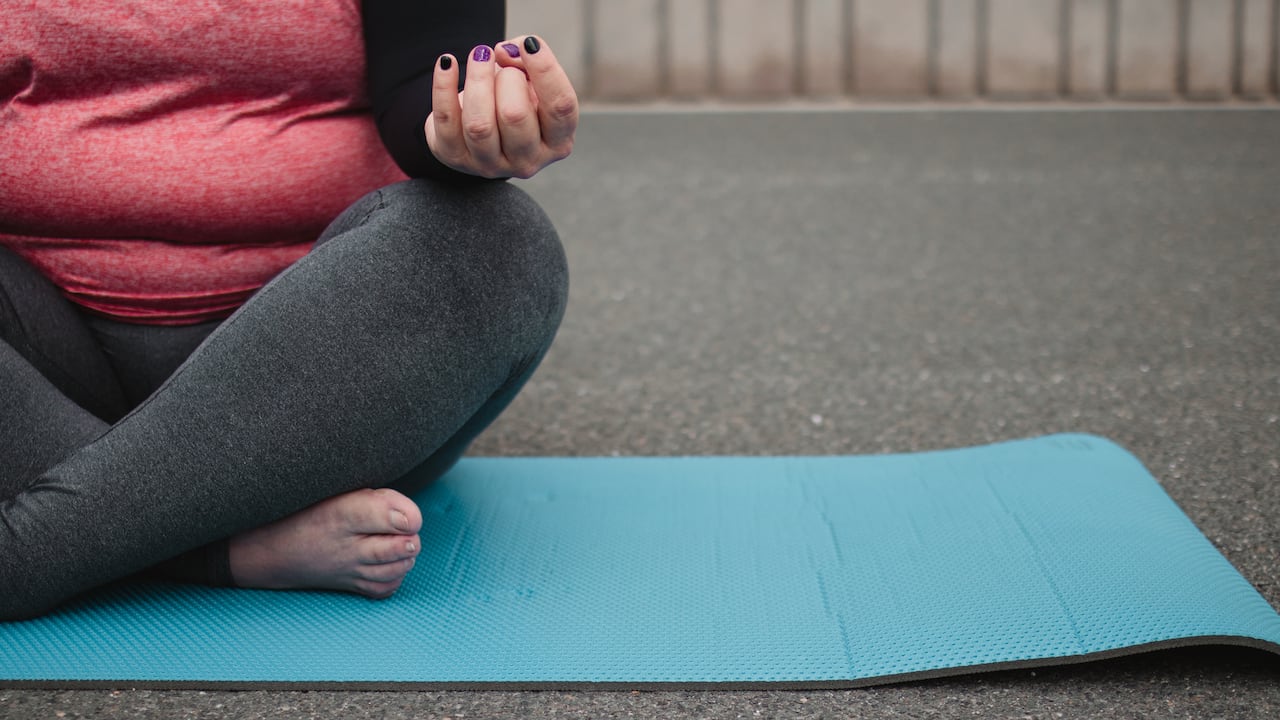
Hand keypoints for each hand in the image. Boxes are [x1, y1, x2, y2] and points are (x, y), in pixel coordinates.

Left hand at [426, 35, 578, 179]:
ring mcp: (490, 165)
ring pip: (479, 125)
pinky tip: (448, 62)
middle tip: (503, 66)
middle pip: (515, 115)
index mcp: (557, 142)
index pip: (560, 107)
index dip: (546, 70)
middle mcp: (527, 161)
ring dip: (477, 79)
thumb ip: (528, 61)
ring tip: (479, 56)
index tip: (530, 44)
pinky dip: (443, 85)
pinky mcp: (455, 158)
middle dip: (508, 78)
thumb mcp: (532, 82)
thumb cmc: (514, 100)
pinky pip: (446, 119)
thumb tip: (504, 53)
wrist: (481, 127)